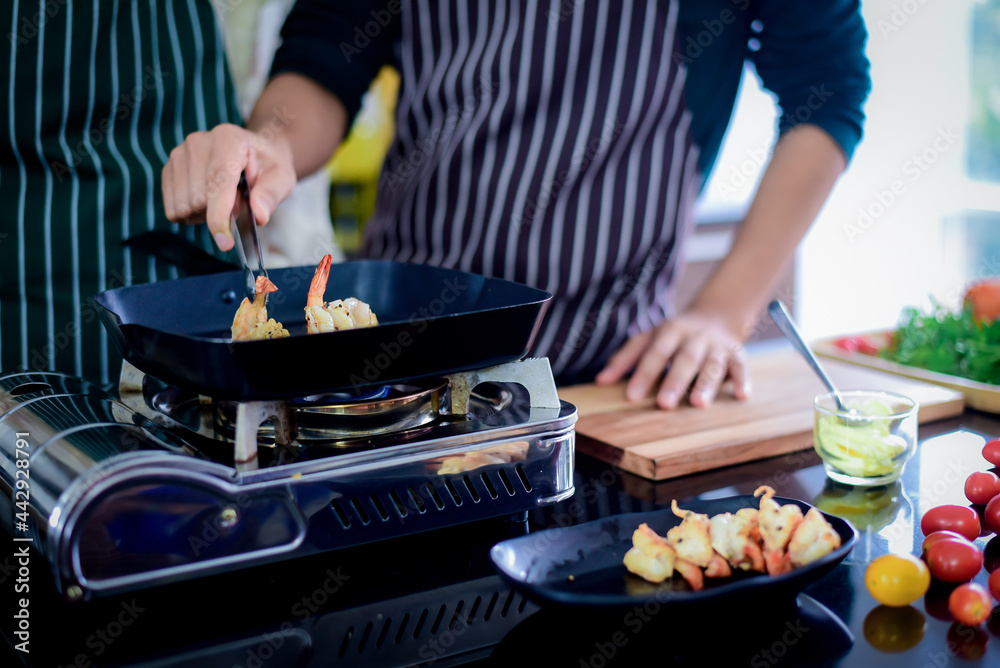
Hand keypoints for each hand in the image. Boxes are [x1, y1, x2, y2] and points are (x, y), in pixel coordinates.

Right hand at [161, 123, 295, 250]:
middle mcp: (198, 142)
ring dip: (204, 215)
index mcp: (228, 139)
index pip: (217, 183)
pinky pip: (172, 207)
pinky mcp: (169, 168)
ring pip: (183, 206)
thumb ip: (271, 195)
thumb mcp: (282, 178)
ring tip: (222, 199)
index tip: (225, 243)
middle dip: (219, 213)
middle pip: (198, 199)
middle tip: (238, 201)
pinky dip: (190, 214)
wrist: (255, 150)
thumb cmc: (268, 166)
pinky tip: (207, 201)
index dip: (219, 216)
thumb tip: (259, 215)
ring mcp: (179, 153)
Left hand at [595, 310, 750, 409]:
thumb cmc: (674, 334)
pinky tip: (741, 396)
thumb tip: (601, 381)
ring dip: (706, 384)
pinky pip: (741, 367)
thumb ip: (625, 358)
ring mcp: (717, 346)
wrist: (717, 314)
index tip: (631, 396)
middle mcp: (695, 337)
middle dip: (674, 381)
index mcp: (670, 331)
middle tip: (664, 404)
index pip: (655, 353)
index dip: (643, 374)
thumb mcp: (648, 338)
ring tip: (698, 404)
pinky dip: (742, 381)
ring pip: (713, 364)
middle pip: (685, 359)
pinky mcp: (737, 354)